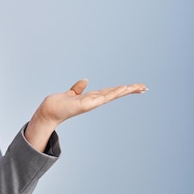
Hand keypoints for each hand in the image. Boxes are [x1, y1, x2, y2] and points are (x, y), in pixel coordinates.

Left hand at [25, 79, 147, 151]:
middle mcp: (94, 101)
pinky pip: (103, 97)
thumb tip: (85, 81)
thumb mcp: (71, 94)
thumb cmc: (59, 105)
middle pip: (115, 93)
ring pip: (113, 95)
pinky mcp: (87, 104)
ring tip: (139, 86)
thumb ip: (78, 88)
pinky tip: (123, 88)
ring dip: (126, 90)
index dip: (122, 89)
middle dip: (130, 90)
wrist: (48, 112)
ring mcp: (92, 103)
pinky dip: (114, 93)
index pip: (110, 92)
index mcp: (91, 98)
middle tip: (145, 87)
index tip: (135, 86)